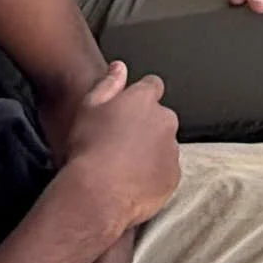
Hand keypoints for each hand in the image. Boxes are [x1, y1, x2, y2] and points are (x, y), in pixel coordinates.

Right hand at [56, 59, 178, 248]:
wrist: (98, 193)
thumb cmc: (89, 150)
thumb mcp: (89, 108)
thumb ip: (108, 84)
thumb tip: (119, 68)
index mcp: (144, 100)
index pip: (152, 85)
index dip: (141, 95)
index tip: (131, 106)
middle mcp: (164, 120)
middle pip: (161, 117)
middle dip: (146, 125)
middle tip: (121, 140)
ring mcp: (172, 149)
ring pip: (164, 144)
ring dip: (151, 150)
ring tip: (124, 164)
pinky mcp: (174, 175)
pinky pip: (166, 170)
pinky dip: (155, 173)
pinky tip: (132, 180)